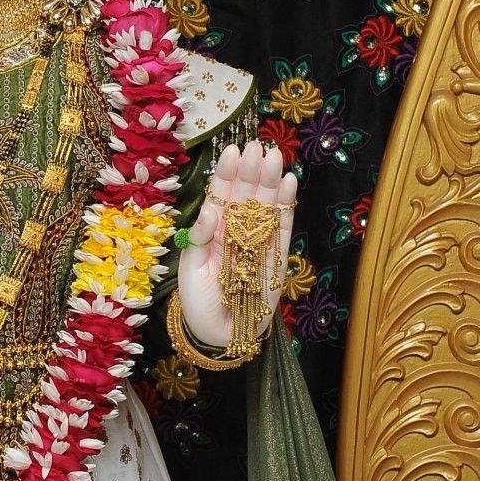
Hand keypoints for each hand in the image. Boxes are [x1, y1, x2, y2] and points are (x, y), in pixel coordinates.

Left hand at [177, 140, 297, 352]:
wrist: (219, 334)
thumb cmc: (198, 301)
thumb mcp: (189, 269)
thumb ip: (199, 238)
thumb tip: (210, 208)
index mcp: (213, 229)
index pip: (221, 194)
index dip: (227, 173)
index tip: (233, 151)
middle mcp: (236, 230)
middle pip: (246, 194)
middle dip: (252, 170)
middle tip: (258, 146)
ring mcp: (258, 241)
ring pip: (266, 205)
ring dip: (271, 180)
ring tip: (275, 156)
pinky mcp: (276, 256)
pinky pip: (283, 227)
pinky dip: (286, 206)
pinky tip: (289, 182)